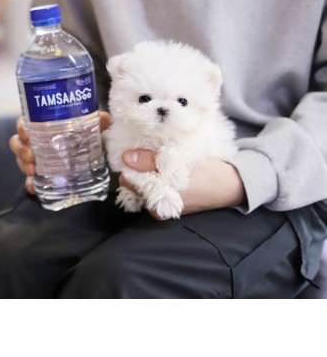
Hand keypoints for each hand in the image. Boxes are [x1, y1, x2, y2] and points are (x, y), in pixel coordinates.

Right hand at [9, 112, 111, 194]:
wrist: (91, 156)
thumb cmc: (84, 137)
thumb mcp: (91, 128)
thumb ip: (98, 122)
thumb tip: (105, 118)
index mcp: (42, 126)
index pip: (25, 123)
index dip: (22, 128)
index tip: (26, 133)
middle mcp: (35, 142)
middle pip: (18, 143)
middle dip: (21, 150)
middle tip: (30, 156)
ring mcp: (35, 159)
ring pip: (21, 160)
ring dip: (23, 165)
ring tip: (32, 172)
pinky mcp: (40, 175)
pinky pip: (30, 180)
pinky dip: (30, 184)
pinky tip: (33, 188)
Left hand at [120, 149, 245, 219]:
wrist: (231, 185)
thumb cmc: (209, 173)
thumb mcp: (180, 163)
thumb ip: (151, 161)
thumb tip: (126, 157)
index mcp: (158, 206)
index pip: (128, 181)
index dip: (129, 162)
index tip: (134, 146)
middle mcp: (156, 209)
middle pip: (131, 182)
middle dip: (135, 164)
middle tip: (144, 146)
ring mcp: (160, 205)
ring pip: (140, 181)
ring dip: (143, 166)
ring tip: (153, 152)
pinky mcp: (165, 198)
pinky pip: (149, 183)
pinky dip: (151, 171)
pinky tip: (159, 160)